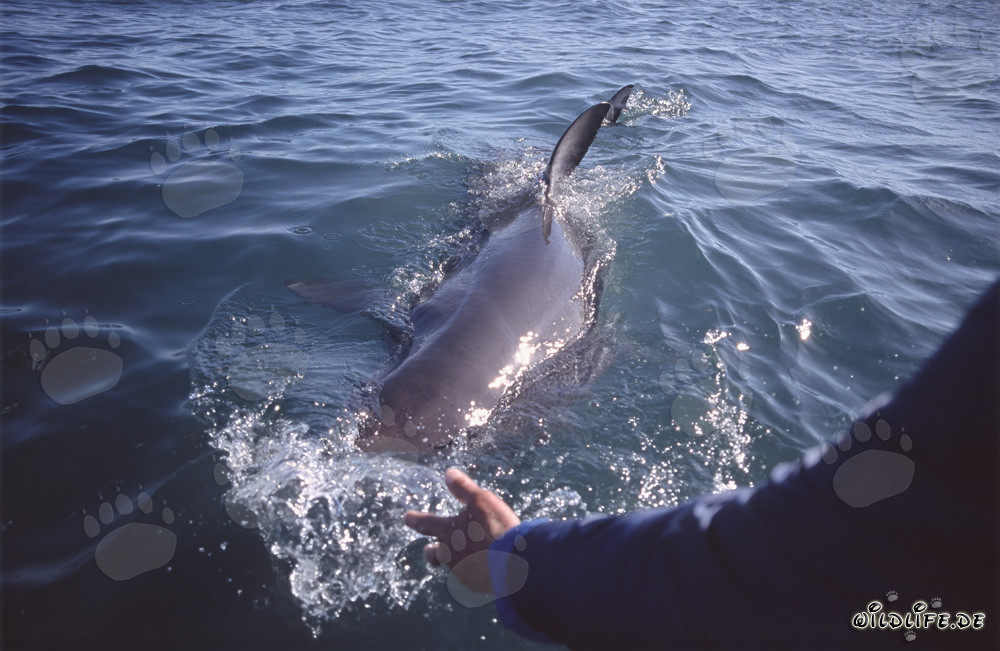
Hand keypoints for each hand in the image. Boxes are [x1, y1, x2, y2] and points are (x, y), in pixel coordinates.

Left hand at [404, 467, 520, 593]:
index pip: (426, 523)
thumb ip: (463, 488)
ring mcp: (463, 571)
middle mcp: (451, 554)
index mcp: (448, 532)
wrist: (514, 563)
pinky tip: (485, 564)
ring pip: (453, 565)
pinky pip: (470, 575)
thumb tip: (449, 474)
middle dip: (431, 550)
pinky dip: (474, 569)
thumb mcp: (481, 500)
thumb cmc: (496, 528)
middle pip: (434, 554)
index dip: (416, 519)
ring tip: (467, 553)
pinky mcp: (476, 584)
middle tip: (431, 548)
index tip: (407, 517)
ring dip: (456, 558)